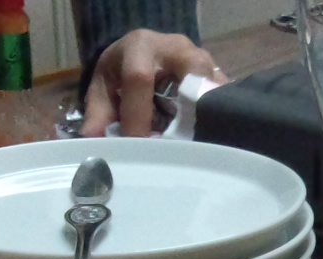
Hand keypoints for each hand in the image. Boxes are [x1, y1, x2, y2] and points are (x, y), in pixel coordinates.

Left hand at [81, 30, 226, 137]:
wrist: (144, 53)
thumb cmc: (122, 71)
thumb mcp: (104, 87)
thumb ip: (99, 114)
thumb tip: (96, 141)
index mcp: (141, 46)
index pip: (139, 79)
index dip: (137, 115)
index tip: (137, 147)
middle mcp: (177, 47)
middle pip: (192, 72)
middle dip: (188, 111)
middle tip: (181, 146)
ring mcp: (204, 59)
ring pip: (216, 84)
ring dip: (210, 116)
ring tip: (202, 147)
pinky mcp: (219, 74)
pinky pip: (227, 96)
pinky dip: (222, 118)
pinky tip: (215, 140)